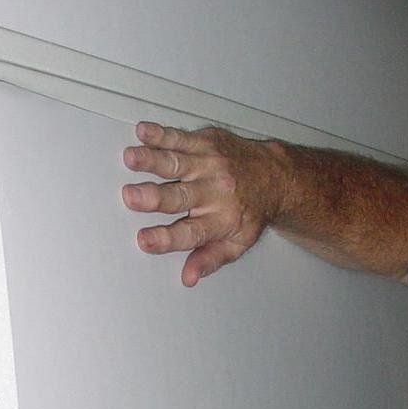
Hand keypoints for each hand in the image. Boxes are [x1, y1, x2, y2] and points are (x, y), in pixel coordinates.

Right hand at [122, 122, 288, 285]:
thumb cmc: (251, 211)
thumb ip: (211, 259)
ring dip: (152, 159)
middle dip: (153, 197)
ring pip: (176, 163)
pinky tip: (144, 131)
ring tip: (131, 158)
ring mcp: (210, 164)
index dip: (166, 238)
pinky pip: (180, 138)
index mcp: (220, 220)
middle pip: (180, 196)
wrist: (277, 176)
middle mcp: (215, 191)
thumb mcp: (238, 243)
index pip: (190, 233)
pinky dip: (161, 134)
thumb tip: (189, 277)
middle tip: (131, 197)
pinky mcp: (207, 143)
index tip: (145, 240)